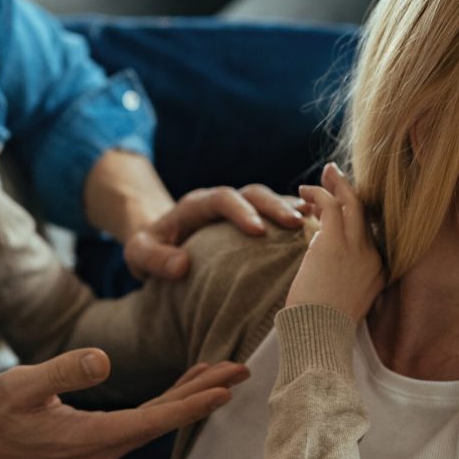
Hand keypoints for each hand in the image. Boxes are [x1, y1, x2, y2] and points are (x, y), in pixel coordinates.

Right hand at [0, 349, 249, 458]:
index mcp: (91, 438)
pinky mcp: (98, 442)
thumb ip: (63, 371)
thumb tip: (104, 358)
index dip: (191, 405)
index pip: (153, 420)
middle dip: (205, 395)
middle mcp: (105, 449)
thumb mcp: (22, 386)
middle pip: (166, 421)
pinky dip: (170, 401)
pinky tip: (184, 384)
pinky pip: (145, 421)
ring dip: (191, 397)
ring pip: (158, 421)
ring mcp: (103, 448)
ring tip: (223, 372)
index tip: (225, 390)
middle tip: (242, 369)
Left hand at [125, 184, 308, 280]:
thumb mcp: (139, 254)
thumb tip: (181, 265)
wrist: (157, 241)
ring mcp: (240, 208)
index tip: (257, 232)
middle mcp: (222, 202)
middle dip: (276, 206)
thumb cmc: (149, 249)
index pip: (221, 199)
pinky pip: (279, 213)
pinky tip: (320, 231)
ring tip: (319, 222)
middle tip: (298, 224)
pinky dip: (298, 219)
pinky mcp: (254, 219)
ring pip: (272, 199)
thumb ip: (154, 259)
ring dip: (294, 209)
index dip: (240, 211)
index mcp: (195, 205)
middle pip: (253, 193)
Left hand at [284, 163, 384, 320]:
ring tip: (321, 177)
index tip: (337, 202)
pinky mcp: (334, 243)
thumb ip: (334, 268)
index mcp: (378, 271)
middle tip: (335, 175)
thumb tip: (316, 243)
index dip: (353, 213)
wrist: (319, 337)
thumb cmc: (320, 324)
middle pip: (366, 212)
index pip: (369, 231)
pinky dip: (318, 194)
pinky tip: (304, 193)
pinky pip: (330, 205)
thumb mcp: (338, 295)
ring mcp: (357, 249)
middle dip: (350, 190)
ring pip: (351, 203)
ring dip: (335, 186)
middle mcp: (373, 257)